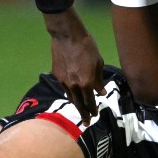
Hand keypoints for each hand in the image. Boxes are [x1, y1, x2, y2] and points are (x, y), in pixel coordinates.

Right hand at [43, 9, 105, 124]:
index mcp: (86, 83)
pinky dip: (69, 92)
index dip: (93, 110)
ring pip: (70, 97)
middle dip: (83, 114)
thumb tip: (101, 92)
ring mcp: (63, 81)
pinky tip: (72, 92)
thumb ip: (99, 79)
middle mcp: (74, 85)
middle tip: (86, 122)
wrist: (67, 35)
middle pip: (78, 104)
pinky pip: (64, 88)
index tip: (95, 115)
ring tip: (79, 109)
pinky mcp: (56, 75)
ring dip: (76, 104)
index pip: (90, 102)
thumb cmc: (87, 46)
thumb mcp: (98, 62)